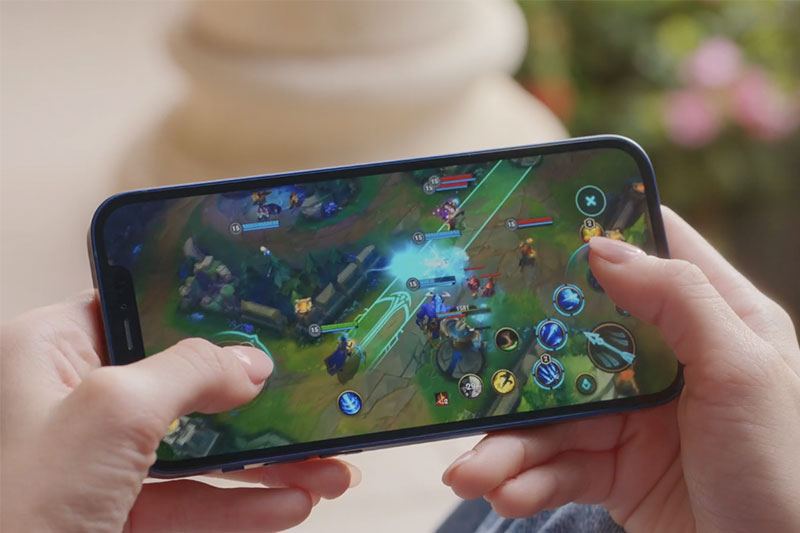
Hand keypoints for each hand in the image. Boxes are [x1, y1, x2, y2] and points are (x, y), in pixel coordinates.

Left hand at [0, 294, 359, 531]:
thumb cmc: (15, 510)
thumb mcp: (112, 412)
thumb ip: (189, 372)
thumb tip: (248, 362)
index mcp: (49, 353)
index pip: (138, 310)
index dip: (200, 312)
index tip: (258, 318)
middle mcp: (74, 402)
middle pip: (183, 387)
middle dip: (254, 403)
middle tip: (305, 401)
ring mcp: (97, 463)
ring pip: (196, 450)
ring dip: (263, 463)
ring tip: (322, 468)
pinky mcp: (117, 512)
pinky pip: (190, 501)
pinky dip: (240, 506)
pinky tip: (287, 505)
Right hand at [442, 207, 799, 531]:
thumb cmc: (786, 471)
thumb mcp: (743, 371)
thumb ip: (678, 299)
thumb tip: (602, 247)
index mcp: (710, 320)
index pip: (651, 255)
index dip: (598, 235)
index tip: (534, 231)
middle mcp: (666, 362)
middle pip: (576, 338)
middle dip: (521, 359)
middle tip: (475, 365)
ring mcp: (634, 417)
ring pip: (554, 413)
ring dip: (508, 444)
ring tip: (474, 471)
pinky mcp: (614, 469)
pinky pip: (558, 466)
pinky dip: (527, 480)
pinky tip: (505, 492)